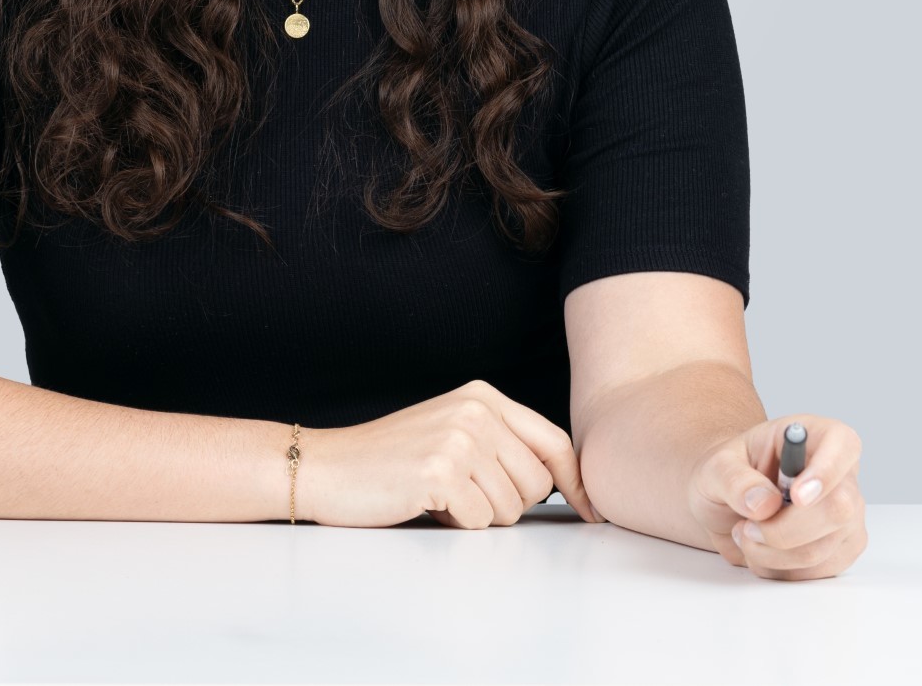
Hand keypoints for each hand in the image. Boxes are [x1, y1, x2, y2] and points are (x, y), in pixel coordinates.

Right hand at [301, 379, 601, 528]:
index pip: (554, 441)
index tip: (593, 511)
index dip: (577, 481)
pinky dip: (457, 524)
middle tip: (464, 495)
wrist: (328, 467)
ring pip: (510, 508)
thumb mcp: (453, 432)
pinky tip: (427, 504)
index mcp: (483, 396)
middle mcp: (476, 410)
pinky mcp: (441, 471)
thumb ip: (501, 444)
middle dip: (508, 503)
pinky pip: (479, 521)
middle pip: (537, 483)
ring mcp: (459, 439)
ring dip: (479, 516)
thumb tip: (561, 481)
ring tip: (440, 497)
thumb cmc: (391, 460)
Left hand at [687, 413, 866, 578]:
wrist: (728, 503)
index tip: (796, 496)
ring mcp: (847, 517)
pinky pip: (816, 572)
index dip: (826, 472)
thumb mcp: (716, 466)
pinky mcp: (841, 550)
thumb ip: (735, 479)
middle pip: (839, 509)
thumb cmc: (729, 474)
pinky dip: (780, 570)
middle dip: (783, 530)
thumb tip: (764, 503)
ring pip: (822, 549)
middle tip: (748, 526)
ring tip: (746, 534)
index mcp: (817, 435)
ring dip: (772, 554)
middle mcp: (841, 475)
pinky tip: (763, 551)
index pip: (843, 445)